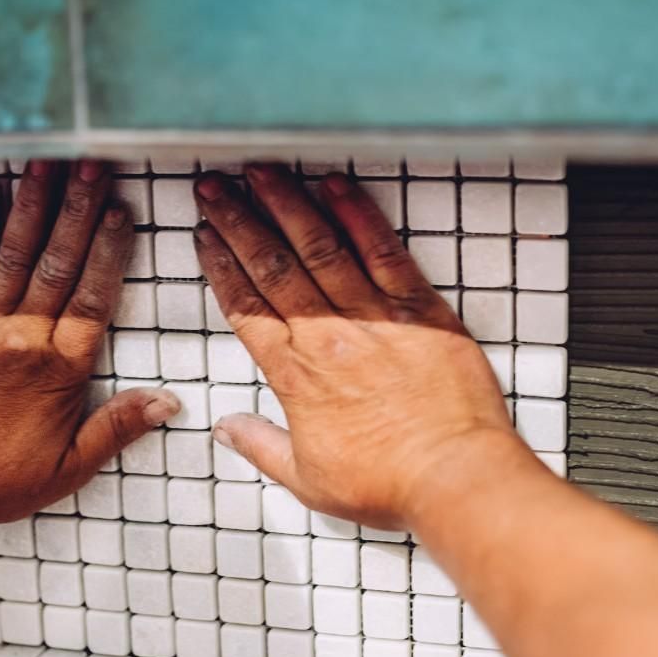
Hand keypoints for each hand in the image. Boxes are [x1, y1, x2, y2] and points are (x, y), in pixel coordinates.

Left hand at [0, 160, 178, 531]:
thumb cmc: (0, 479)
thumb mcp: (70, 468)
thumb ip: (118, 428)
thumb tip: (169, 401)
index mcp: (60, 370)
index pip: (93, 299)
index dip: (107, 251)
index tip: (121, 210)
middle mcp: (25, 337)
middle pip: (58, 264)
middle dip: (77, 210)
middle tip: (93, 163)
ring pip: (17, 255)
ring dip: (35, 205)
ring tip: (49, 162)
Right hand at [193, 163, 527, 528]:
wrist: (454, 478)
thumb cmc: (388, 485)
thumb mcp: (308, 479)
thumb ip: (262, 446)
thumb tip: (227, 429)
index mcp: (295, 375)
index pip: (245, 307)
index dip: (220, 266)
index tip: (203, 235)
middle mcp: (327, 335)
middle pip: (272, 265)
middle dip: (238, 220)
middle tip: (213, 187)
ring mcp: (374, 317)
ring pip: (320, 247)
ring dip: (286, 204)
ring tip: (259, 171)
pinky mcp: (421, 309)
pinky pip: (384, 251)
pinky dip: (358, 215)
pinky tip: (334, 185)